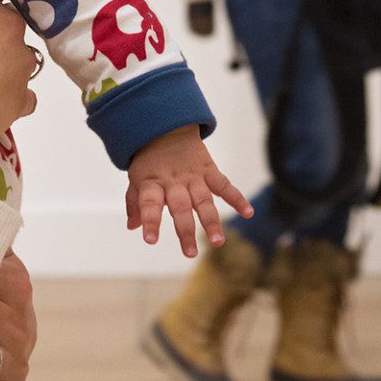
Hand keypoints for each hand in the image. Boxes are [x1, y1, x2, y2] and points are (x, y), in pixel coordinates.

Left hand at [124, 125, 252, 256]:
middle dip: (185, 230)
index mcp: (152, 183)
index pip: (149, 204)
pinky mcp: (209, 170)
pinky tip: (248, 212)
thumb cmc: (150, 160)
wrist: (166, 127)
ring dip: (211, 221)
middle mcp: (173, 182)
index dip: (149, 221)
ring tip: (218, 242)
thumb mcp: (137, 178)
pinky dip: (237, 197)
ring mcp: (193, 176)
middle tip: (190, 253)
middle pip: (180, 207)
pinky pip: (224, 184)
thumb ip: (136, 203)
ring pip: (204, 200)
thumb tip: (132, 227)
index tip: (150, 240)